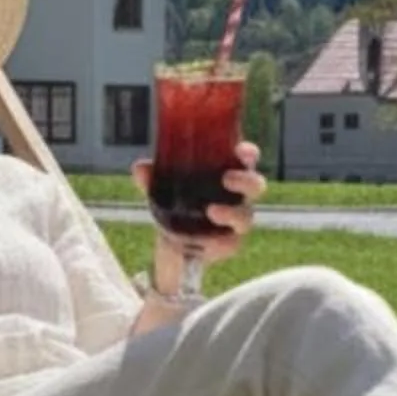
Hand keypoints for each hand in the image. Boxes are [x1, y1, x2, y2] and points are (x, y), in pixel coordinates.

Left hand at [132, 140, 263, 278]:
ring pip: (246, 216)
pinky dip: (219, 242)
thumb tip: (141, 168)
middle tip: (226, 179)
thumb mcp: (160, 189)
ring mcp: (236, 221)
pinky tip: (207, 242)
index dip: (248, 153)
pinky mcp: (229, 244)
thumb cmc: (175, 204)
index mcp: (227, 173)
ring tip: (212, 211)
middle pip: (255, 185)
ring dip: (231, 213)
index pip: (247, 159)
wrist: (171, 245)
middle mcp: (237, 196)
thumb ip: (152, 178)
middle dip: (246, 181)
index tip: (241, 151)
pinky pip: (231, 243)